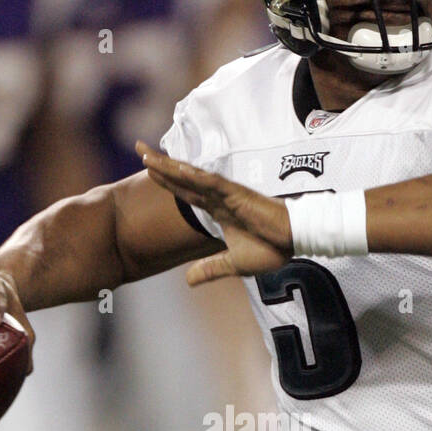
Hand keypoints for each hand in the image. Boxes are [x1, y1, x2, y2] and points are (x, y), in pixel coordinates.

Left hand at [137, 141, 292, 284]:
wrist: (294, 242)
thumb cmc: (270, 249)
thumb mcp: (233, 264)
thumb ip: (210, 269)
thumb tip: (188, 282)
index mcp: (216, 210)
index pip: (184, 191)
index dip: (165, 180)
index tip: (145, 167)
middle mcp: (218, 197)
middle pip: (182, 178)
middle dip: (159, 164)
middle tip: (138, 148)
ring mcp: (227, 194)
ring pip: (192, 176)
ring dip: (169, 166)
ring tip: (147, 155)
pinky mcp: (238, 196)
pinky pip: (213, 183)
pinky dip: (196, 176)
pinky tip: (178, 168)